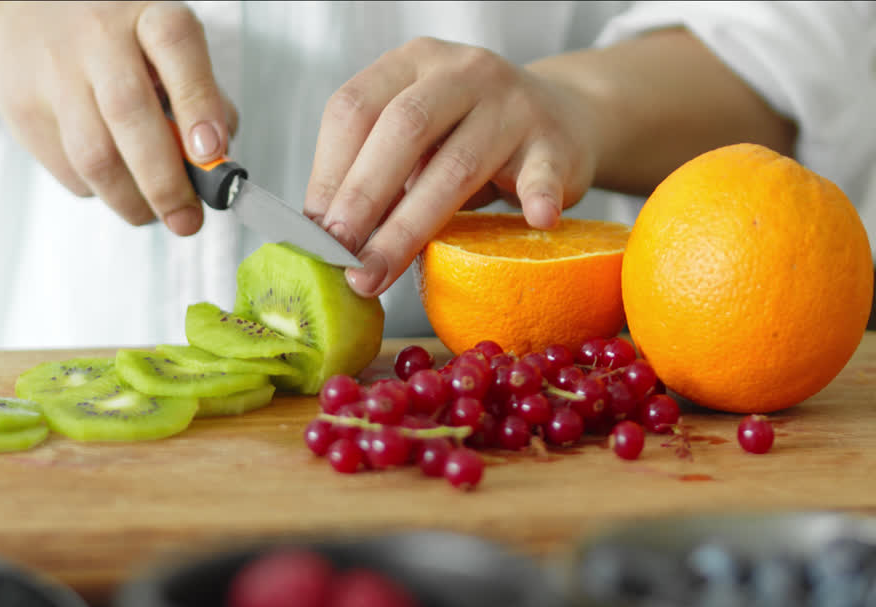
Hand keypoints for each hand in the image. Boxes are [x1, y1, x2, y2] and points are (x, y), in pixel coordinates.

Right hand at [0, 1, 237, 234]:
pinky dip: (99, 191)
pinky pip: (69, 171)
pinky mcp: (23, 109)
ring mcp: (54, 72)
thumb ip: (199, 93)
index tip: (212, 154)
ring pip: (94, 156)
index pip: (176, 47)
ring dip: (131, 200)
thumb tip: (216, 161)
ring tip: (153, 213)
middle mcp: (97, 36)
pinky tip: (112, 181)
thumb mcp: (163, 47)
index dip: (198, 102)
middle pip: (129, 113)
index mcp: (146, 14)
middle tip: (186, 219)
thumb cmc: (115, 43)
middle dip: (164, 181)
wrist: (20, 18)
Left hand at [304, 37, 600, 296]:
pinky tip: (533, 220)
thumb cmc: (469, 137)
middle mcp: (460, 73)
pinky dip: (536, 198)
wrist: (562, 120)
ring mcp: (512, 104)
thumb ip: (375, 170)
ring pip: (457, 163)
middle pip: (402, 130)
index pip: (355, 108)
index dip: (329, 172)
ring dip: (411, 227)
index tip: (314, 231)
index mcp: (410, 64)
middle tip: (340, 255)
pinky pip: (543, 172)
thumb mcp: (416, 139)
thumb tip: (323, 235)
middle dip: (363, 198)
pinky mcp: (555, 141)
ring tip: (379, 273)